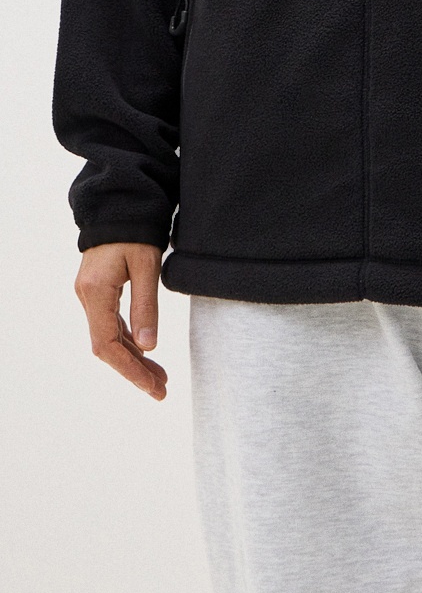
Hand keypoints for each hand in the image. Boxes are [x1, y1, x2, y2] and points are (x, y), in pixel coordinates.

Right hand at [75, 243, 167, 397]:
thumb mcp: (147, 265)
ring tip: (160, 377)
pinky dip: (129, 340)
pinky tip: (146, 351)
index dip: (130, 369)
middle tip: (161, 390)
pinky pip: (111, 324)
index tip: (152, 386)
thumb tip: (149, 346)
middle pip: (108, 346)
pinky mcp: (98, 291)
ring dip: (133, 358)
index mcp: (96, 292)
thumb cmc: (136, 229)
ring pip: (110, 337)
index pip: (107, 345)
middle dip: (134, 370)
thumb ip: (147, 305)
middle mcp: (88, 297)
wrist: (121, 202)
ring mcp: (90, 295)